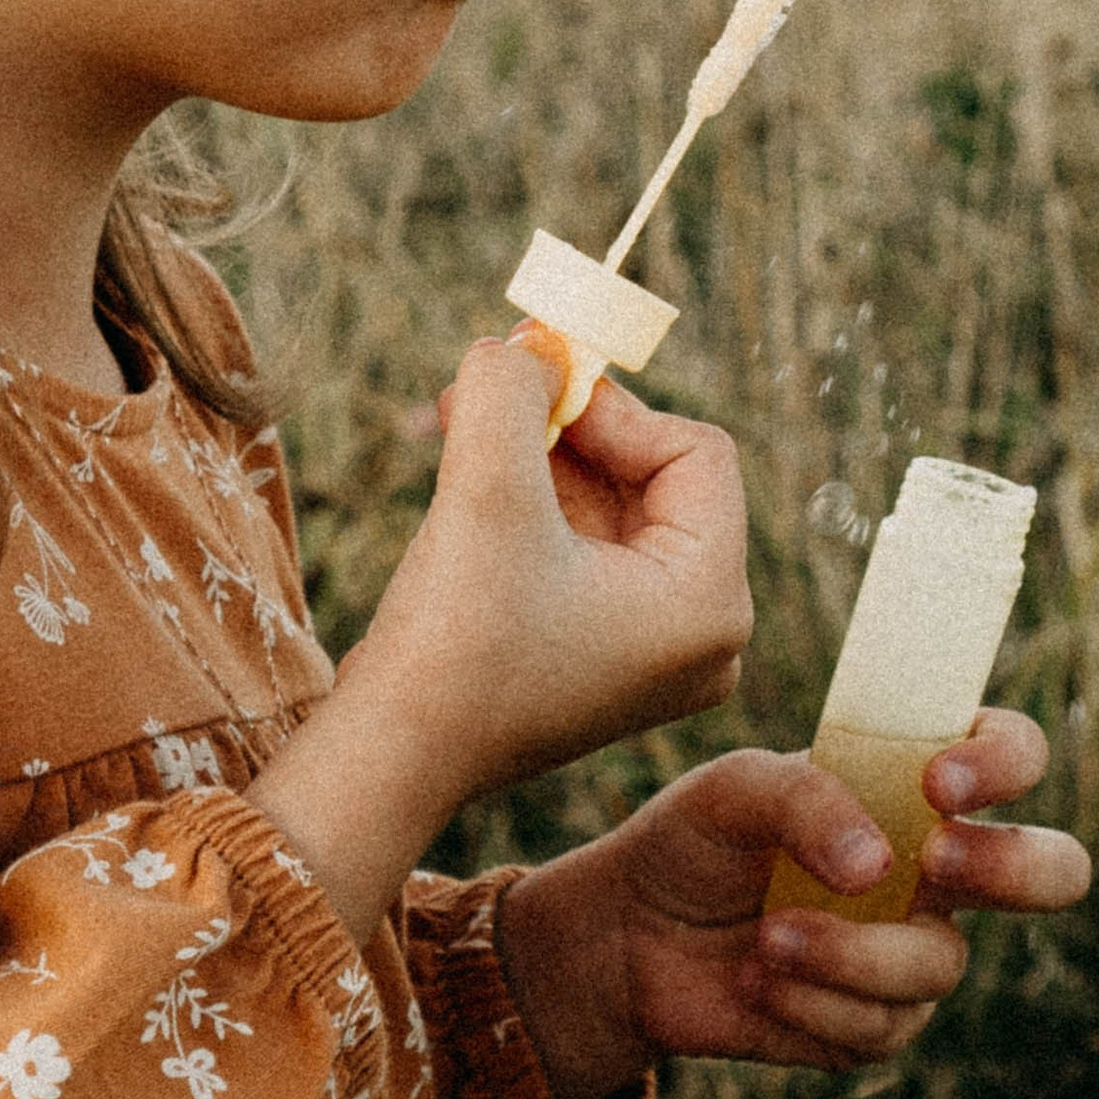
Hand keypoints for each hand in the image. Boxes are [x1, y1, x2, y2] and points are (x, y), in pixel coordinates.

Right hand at [246, 340, 750, 942]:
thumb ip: (513, 389)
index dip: (612, 405)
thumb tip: (527, 341)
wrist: (388, 757)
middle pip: (656, 477)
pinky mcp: (603, 659)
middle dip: (570, 428)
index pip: (694, 451)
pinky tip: (470, 473)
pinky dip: (535, 505)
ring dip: (542, 458)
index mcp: (710, 601)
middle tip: (491, 382)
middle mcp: (703, 634)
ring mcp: (654, 653)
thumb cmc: (453, 637)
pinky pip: (588, 551)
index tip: (532, 382)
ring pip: (614, 508)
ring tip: (462, 418)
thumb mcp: (489, 488)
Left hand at [492, 710, 1090, 1098]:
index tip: (937, 781)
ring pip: (940, 964)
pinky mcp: (876, 1023)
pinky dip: (811, 1003)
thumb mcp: (734, 790)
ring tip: (768, 937)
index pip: (1014, 755)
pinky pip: (880, 1027)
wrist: (632, 937)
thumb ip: (805, 798)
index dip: (1004, 762)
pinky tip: (757, 980)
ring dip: (849, 952)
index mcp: (919, 788)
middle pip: (1055, 870)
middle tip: (931, 864)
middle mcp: (938, 870)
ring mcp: (915, 949)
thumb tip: (879, 868)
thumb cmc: (698, 840)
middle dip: (1011, 867)